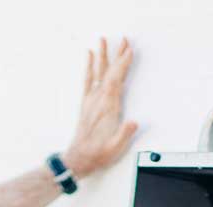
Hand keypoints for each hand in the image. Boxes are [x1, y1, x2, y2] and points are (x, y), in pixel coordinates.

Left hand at [63, 37, 138, 178]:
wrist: (79, 159)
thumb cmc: (97, 154)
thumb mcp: (115, 147)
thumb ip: (124, 134)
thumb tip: (133, 123)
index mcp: (107, 108)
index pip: (116, 79)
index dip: (123, 64)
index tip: (129, 50)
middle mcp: (98, 100)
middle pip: (109, 72)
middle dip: (117, 55)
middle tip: (124, 40)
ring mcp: (91, 100)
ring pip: (98, 73)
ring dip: (102, 56)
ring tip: (103, 40)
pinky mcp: (86, 104)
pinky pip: (88, 80)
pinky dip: (89, 67)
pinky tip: (89, 57)